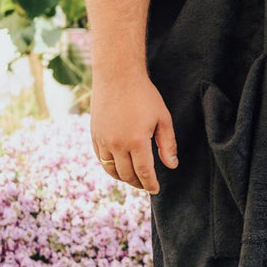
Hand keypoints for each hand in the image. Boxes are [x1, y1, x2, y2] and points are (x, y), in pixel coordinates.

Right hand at [90, 75, 178, 193]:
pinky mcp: (94, 135)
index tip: (155, 190)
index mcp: (137, 141)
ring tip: (133, 179)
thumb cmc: (144, 96)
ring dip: (123, 178)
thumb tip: (171, 166)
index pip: (144, 172)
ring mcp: (103, 140)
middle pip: (127, 175)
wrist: (117, 76)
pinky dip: (110, 167)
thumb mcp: (162, 118)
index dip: (150, 184)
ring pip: (111, 170)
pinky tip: (119, 166)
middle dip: (138, 183)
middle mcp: (117, 144)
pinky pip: (101, 158)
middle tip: (146, 185)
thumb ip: (167, 144)